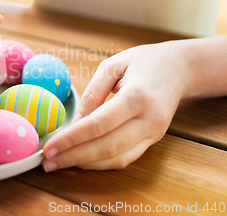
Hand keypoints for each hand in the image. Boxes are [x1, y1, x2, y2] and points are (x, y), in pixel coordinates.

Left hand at [42, 41, 189, 170]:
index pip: (99, 124)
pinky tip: (81, 160)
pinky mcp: (154, 140)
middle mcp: (149, 119)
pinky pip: (126, 158)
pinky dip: (101, 163)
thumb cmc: (144, 62)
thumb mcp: (113, 65)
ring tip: (59, 163)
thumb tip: (75, 122)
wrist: (179, 69)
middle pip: (107, 146)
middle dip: (74, 156)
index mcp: (137, 95)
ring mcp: (154, 132)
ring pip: (117, 158)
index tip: (49, 147)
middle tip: (47, 162)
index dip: (72, 139)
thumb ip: (93, 93)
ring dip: (85, 164)